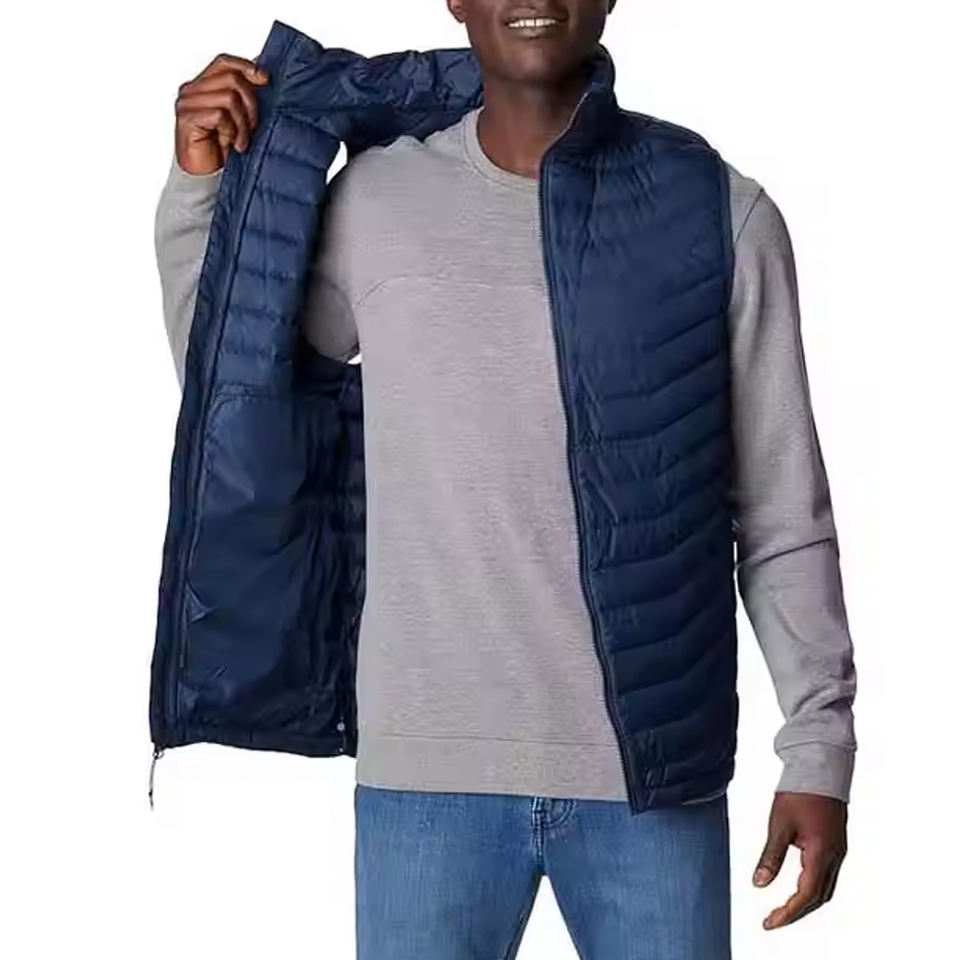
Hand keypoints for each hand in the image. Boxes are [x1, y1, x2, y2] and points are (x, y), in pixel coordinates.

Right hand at [173, 52, 269, 174]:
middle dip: (251, 104)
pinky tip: (230, 145)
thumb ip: (243, 96)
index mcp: (203, 86)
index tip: (265, 79)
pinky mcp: (187, 118)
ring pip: (229, 97)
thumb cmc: (222, 150)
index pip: (224, 62)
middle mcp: (192, 90)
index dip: (246, 66)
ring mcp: (187, 103)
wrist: (206, 178)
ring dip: (242, 123)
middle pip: (232, 78)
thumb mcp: (238, 118)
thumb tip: (264, 75)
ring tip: (240, 141)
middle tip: (253, 127)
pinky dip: (231, 131)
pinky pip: (220, 115)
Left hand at [753, 791, 847, 928]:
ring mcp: (838, 851)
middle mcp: (835, 857)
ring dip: (805, 903)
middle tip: (773, 920)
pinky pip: (827, 875)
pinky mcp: (836, 844)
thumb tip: (759, 884)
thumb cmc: (800, 792)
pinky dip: (812, 888)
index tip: (769, 923)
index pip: (805, 895)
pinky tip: (797, 887)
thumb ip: (770, 857)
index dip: (787, 913)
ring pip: (825, 889)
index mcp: (821, 853)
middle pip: (818, 898)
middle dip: (796, 913)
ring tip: (783, 909)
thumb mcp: (779, 824)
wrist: (821, 768)